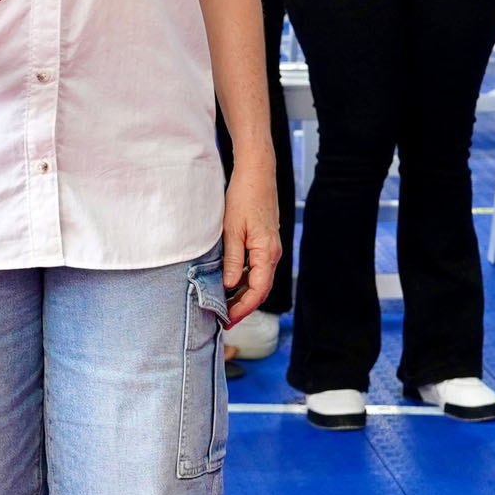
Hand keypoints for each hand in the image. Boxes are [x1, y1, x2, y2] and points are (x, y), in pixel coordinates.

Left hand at [221, 154, 281, 325]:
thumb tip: (228, 285)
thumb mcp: (232, 229)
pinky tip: (228, 282)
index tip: (227, 320)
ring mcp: (270, 249)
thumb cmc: (244, 197)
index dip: (243, 308)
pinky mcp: (264, 242)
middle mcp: (272, 254)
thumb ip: (232, 259)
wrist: (256, 174)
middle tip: (222, 319)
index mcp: (267, 253)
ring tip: (222, 305)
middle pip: (259, 289)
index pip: (257, 291)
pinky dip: (242, 278)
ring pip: (257, 279)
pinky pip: (255, 268)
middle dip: (242, 306)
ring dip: (241, 293)